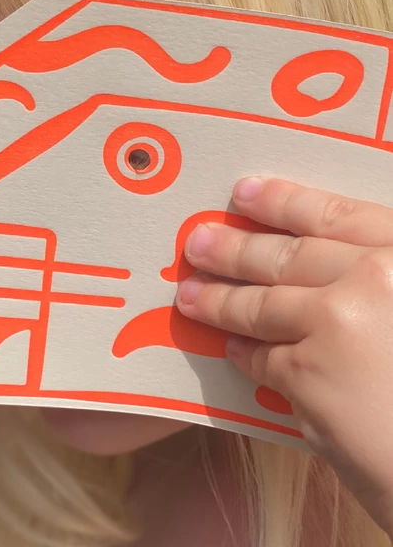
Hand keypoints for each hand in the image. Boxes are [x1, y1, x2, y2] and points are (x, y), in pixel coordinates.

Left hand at [176, 177, 392, 536]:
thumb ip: (377, 280)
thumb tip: (328, 267)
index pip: (334, 215)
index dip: (283, 202)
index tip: (245, 192)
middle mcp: (372, 274)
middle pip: (287, 254)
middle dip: (235, 247)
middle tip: (198, 241)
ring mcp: (339, 319)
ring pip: (263, 302)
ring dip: (220, 298)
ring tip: (190, 293)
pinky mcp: (312, 372)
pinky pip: (264, 357)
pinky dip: (245, 354)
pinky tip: (231, 349)